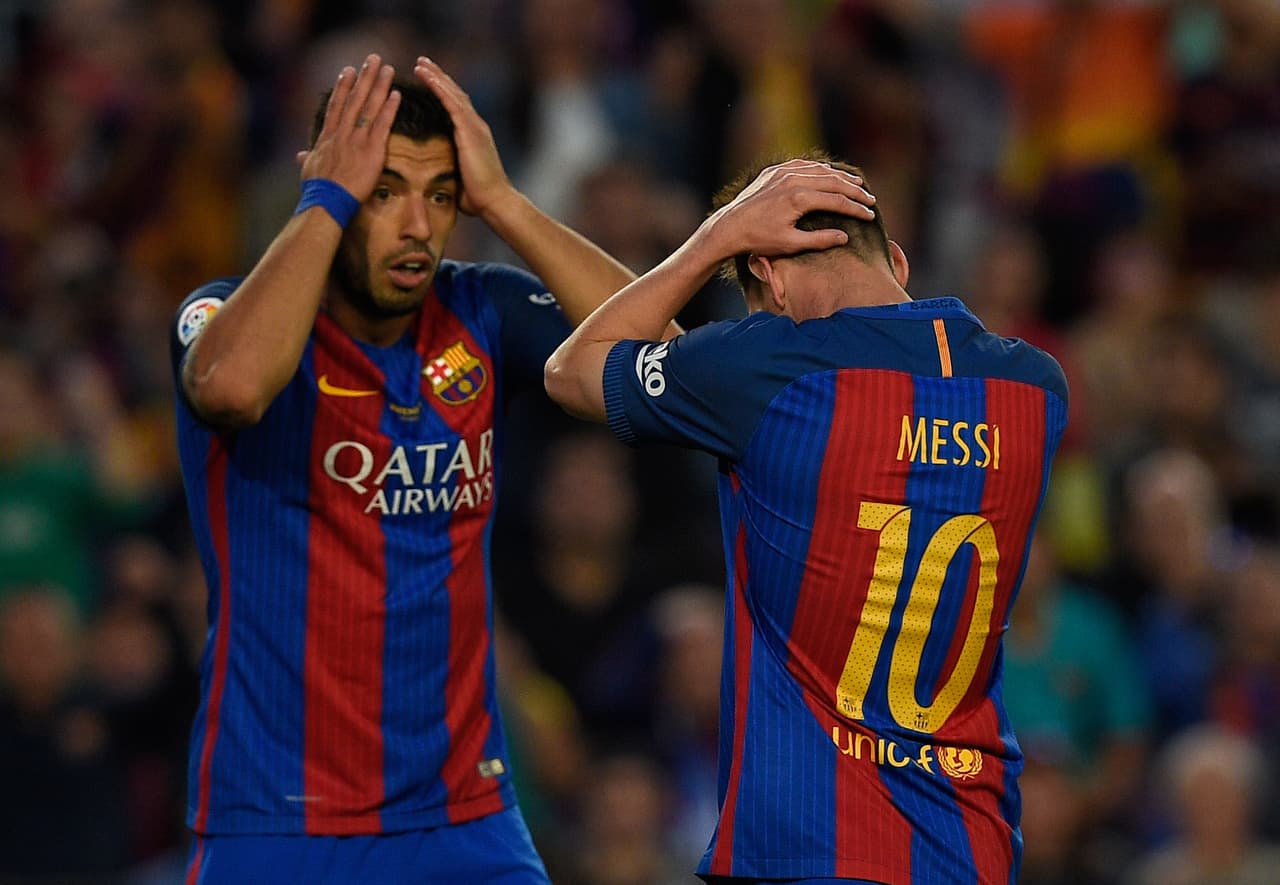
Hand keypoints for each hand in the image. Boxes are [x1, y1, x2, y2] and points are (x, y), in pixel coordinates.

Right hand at [296, 55, 399, 199]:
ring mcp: (356, 140)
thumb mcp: (308, 171)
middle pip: (354, 99)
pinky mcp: (371, 151)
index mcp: (327, 138)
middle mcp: (341, 134)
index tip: (348, 71)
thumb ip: (308, 159)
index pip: (336, 107)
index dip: (343, 88)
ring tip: (387, 68)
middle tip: (373, 58)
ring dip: (379, 85)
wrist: (325, 202)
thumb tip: (301, 156)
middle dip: (364, 77)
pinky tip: (396, 94)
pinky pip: (382, 125)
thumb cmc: (316, 192)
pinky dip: (389, 109)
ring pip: (369, 107)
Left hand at [413, 56, 515, 217]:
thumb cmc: (478, 199)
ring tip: (420, 64)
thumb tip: (432, 176)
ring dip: (436, 77)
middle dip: (439, 77)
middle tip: (423, 63)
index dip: (444, 92)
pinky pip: (452, 103)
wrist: (495, 202)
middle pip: (456, 94)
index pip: (457, 107)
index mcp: (473, 136)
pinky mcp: (470, 131)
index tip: (429, 81)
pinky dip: (439, 87)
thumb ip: (448, 170)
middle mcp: (476, 127)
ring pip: (453, 94)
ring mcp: (475, 127)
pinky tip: (427, 76)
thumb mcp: (459, 179)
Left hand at [709, 159, 876, 257]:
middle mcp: (792, 180)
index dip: (856, 209)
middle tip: (870, 200)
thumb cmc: (759, 240)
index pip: (837, 200)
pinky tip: (830, 174)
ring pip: (820, 170)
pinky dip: (820, 169)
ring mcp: (782, 172)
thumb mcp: (790, 245)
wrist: (729, 227)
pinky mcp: (773, 171)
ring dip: (840, 177)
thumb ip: (820, 240)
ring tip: (857, 185)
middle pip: (833, 181)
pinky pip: (803, 165)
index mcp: (799, 198)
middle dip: (855, 191)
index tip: (871, 216)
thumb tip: (845, 236)